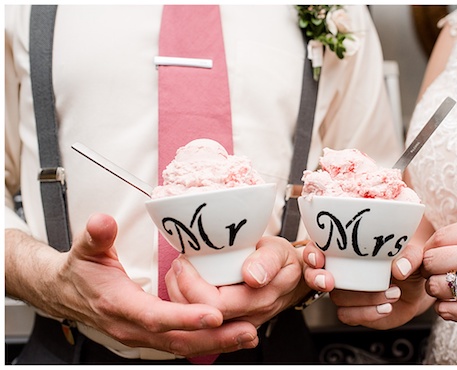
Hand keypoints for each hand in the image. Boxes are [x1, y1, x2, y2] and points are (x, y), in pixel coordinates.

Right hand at [5, 213, 257, 357]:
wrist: (65, 294)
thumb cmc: (80, 272)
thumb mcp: (85, 249)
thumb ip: (96, 236)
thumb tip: (102, 221)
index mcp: (118, 304)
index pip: (155, 316)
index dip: (185, 317)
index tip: (214, 313)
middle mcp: (131, 327)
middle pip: (176, 340)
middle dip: (214, 337)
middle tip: (247, 331)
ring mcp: (140, 336)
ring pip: (181, 346)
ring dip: (216, 343)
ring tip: (248, 335)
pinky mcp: (149, 336)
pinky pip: (179, 344)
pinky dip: (206, 342)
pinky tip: (230, 336)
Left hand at [165, 236, 307, 326]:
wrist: (293, 279)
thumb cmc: (284, 262)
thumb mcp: (280, 252)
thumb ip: (268, 261)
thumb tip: (252, 276)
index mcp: (261, 300)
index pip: (217, 305)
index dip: (193, 286)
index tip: (185, 262)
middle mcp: (248, 318)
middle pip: (202, 317)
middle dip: (181, 290)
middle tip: (178, 265)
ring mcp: (237, 324)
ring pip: (197, 323)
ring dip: (180, 297)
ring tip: (178, 272)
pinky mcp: (228, 324)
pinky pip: (200, 321)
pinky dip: (185, 302)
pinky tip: (183, 284)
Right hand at [302, 240, 432, 329]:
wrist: (416, 289)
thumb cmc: (406, 264)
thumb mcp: (413, 254)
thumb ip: (409, 257)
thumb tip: (399, 268)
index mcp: (347, 250)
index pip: (317, 247)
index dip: (312, 253)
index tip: (319, 259)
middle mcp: (341, 270)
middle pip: (315, 275)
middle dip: (318, 279)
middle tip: (330, 281)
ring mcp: (345, 292)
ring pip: (337, 297)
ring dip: (363, 297)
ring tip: (393, 292)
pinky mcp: (352, 311)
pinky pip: (347, 315)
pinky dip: (367, 313)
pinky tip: (385, 307)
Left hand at [421, 220, 456, 343]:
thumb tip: (437, 243)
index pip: (440, 236)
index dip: (429, 247)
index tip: (431, 254)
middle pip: (432, 260)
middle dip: (429, 268)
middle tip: (436, 272)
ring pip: (435, 286)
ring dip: (436, 289)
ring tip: (448, 289)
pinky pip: (447, 310)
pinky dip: (446, 309)